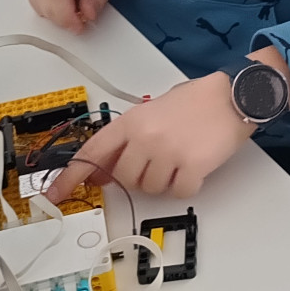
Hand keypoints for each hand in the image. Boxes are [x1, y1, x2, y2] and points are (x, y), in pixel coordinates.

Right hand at [25, 0, 121, 33]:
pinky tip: (66, 0)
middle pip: (47, 5)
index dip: (66, 17)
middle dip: (66, 19)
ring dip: (60, 14)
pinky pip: (39, 7)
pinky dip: (53, 10)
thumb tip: (87, 16)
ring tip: (76, 0)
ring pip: (41, 9)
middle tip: (84, 11)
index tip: (80, 26)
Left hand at [45, 73, 253, 201]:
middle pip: (125, 178)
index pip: (92, 153)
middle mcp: (145, 138)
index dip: (71, 177)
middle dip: (140, 175)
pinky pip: (179, 192)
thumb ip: (127, 140)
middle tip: (160, 158)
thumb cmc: (196, 101)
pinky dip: (187, 184)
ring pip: (152, 188)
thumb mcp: (153, 112)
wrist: (233, 95)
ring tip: (181, 156)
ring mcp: (167, 153)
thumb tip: (105, 172)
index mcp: (131, 121)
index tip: (56, 194)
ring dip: (165, 180)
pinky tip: (195, 165)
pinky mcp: (191, 167)